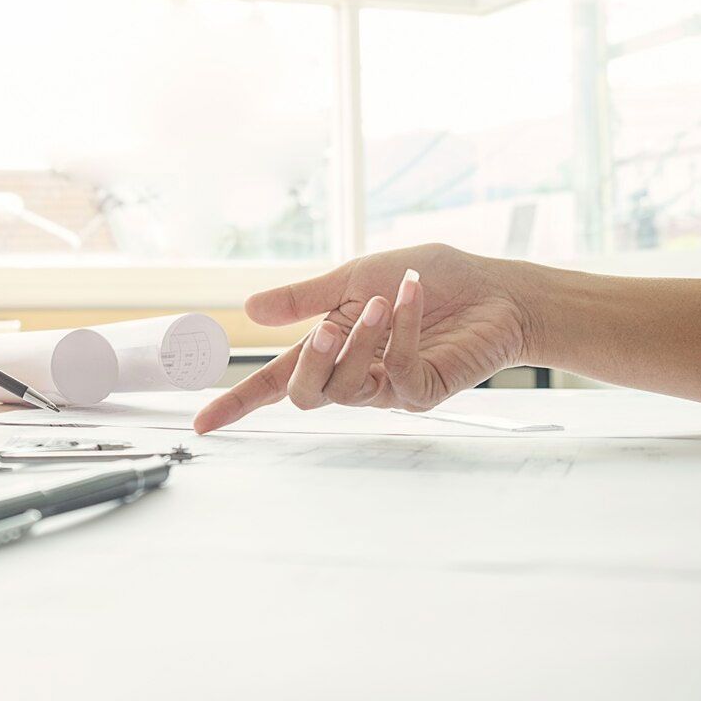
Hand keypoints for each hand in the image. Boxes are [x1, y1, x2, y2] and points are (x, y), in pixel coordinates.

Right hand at [195, 244, 532, 432]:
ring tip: (377, 302)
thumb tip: (247, 310)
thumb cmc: (432, 280)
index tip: (203, 423)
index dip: (240, 404)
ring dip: (358, 342)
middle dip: (310, 362)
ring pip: (347, 389)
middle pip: (307, 395)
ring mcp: (389, 387)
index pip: (277, 382)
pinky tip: (410, 296)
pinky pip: (397, 372)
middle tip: (326, 327)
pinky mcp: (424, 390)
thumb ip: (303, 298)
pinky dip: (402, 329)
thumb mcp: (354, 276)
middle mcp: (356, 373)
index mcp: (332, 346)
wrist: (497, 288)